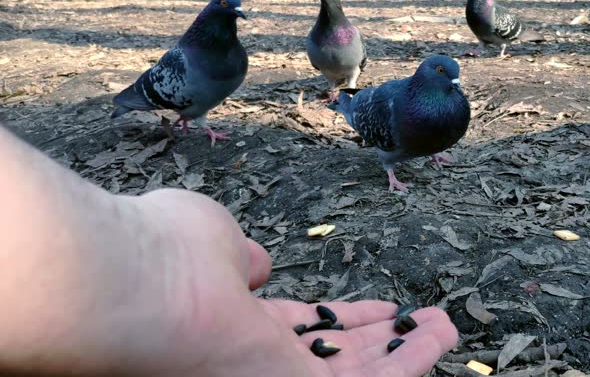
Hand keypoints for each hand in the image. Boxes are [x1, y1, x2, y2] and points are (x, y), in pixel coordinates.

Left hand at [124, 188, 458, 376]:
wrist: (134, 286)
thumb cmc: (161, 252)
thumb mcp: (210, 238)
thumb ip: (239, 255)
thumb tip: (254, 264)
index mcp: (235, 322)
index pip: (300, 328)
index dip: (342, 320)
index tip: (377, 308)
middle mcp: (258, 358)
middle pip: (335, 356)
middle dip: (380, 341)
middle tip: (416, 323)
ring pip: (359, 373)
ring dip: (406, 351)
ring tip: (443, 329)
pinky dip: (410, 360)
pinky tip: (438, 335)